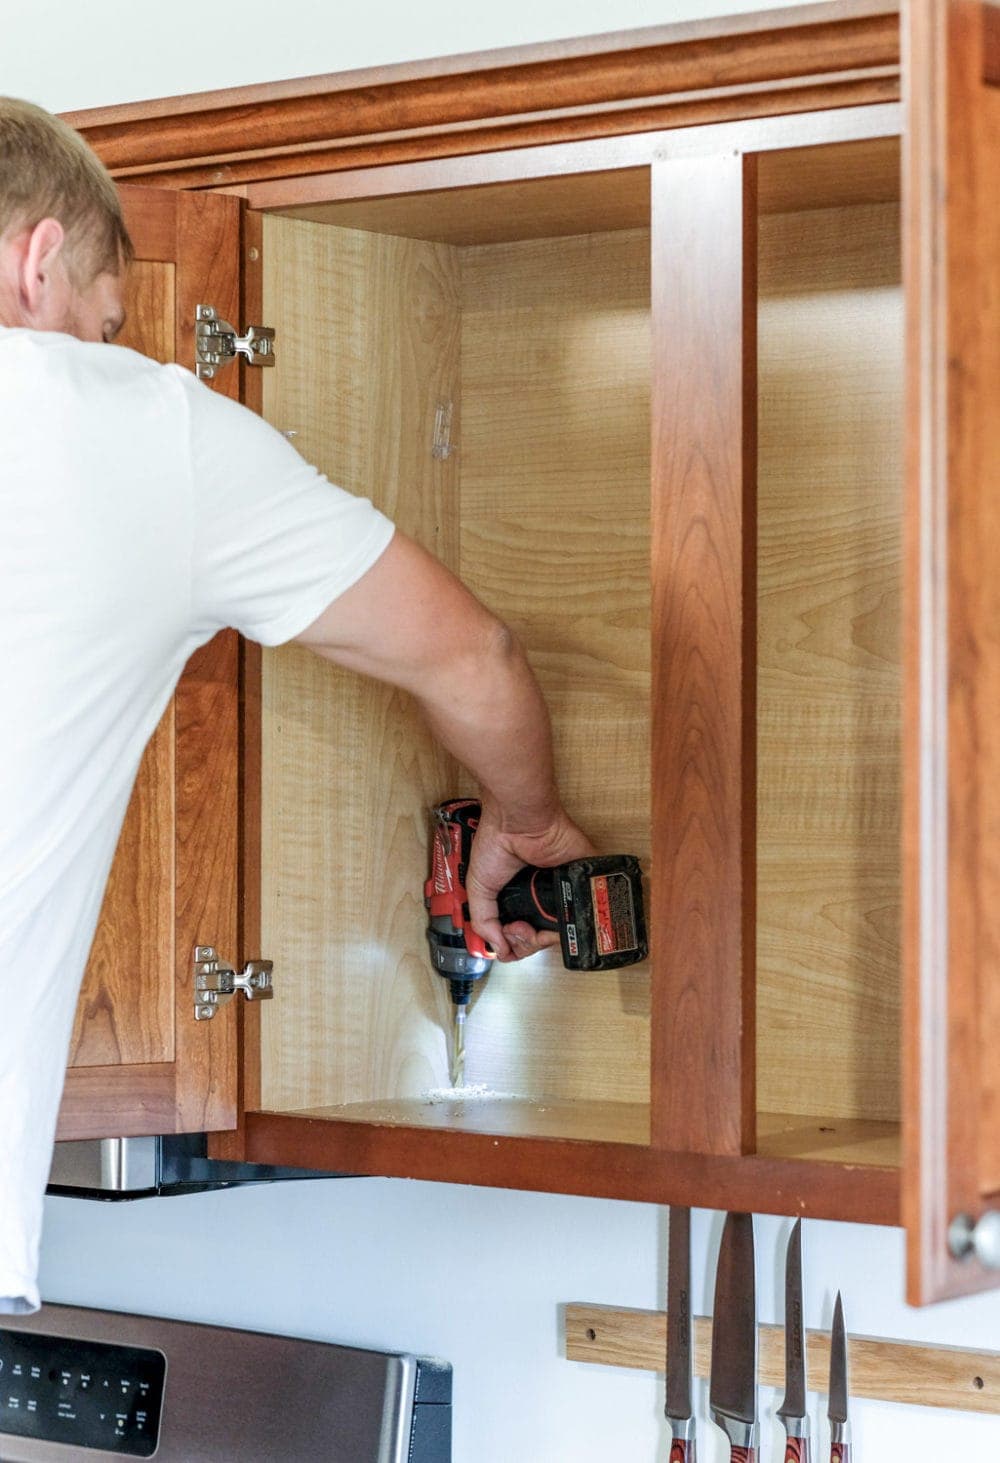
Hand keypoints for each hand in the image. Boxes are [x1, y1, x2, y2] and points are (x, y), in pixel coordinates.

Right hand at [466, 799, 593, 959]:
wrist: (520, 821)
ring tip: (528, 928)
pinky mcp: (581, 884)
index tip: (506, 934)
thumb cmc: (496, 842)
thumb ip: (484, 921)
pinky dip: (568, 927)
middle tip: (516, 929)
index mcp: (518, 897)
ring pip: (559, 933)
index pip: (519, 935)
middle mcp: (540, 897)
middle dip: (523, 944)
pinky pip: (582, 914)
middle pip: (538, 939)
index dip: (511, 944)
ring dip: (540, 941)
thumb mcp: (478, 886)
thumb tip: (499, 950)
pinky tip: (551, 925)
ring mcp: (561, 893)